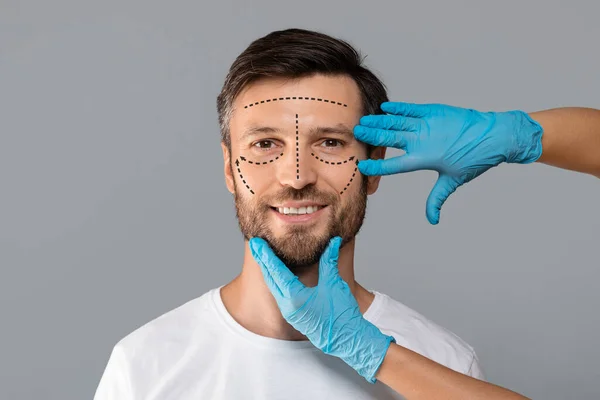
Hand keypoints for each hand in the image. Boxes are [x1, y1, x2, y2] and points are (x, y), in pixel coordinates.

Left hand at [249, 236, 395, 382]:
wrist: (348, 340)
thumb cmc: (342, 315)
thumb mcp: (334, 284)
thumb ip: (329, 261)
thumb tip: (332, 242)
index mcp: (295, 298)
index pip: (276, 271)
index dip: (266, 255)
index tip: (256, 243)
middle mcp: (288, 307)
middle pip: (270, 279)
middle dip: (262, 261)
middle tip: (255, 246)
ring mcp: (290, 314)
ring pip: (274, 288)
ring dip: (268, 272)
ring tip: (263, 257)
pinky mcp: (294, 317)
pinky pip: (280, 296)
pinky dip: (276, 282)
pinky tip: (277, 276)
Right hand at [354, 102, 543, 223]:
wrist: (496, 136)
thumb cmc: (475, 159)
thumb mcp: (453, 181)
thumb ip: (437, 200)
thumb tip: (432, 221)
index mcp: (424, 159)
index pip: (394, 165)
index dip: (376, 166)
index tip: (361, 165)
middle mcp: (423, 141)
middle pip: (390, 139)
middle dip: (371, 136)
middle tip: (356, 133)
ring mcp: (428, 124)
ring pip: (397, 123)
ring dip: (379, 122)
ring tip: (364, 121)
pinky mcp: (435, 111)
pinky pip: (411, 109)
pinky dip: (398, 109)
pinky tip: (386, 108)